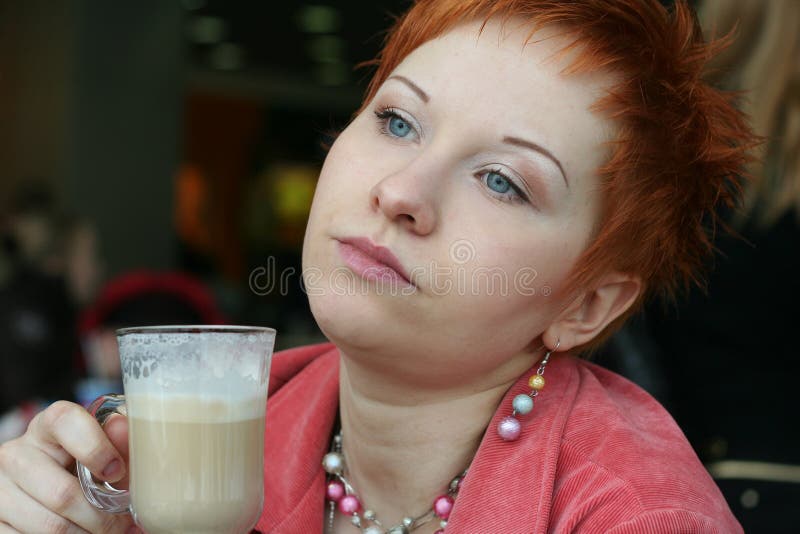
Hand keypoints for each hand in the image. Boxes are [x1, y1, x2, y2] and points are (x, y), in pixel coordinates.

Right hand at [0, 401, 136, 532]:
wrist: (43, 489)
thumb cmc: (80, 465)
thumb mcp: (100, 450)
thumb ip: (117, 442)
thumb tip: (124, 428)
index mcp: (46, 427)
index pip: (64, 421)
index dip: (95, 448)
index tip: (117, 472)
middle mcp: (15, 455)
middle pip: (63, 493)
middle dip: (102, 517)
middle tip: (124, 524)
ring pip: (50, 526)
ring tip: (105, 533)